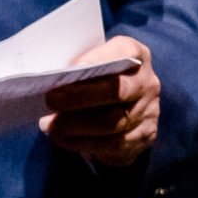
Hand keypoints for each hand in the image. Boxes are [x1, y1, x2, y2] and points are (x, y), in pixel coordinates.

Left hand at [40, 35, 158, 168]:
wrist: (129, 105)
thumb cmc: (102, 77)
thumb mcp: (97, 62)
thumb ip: (83, 65)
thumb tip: (52, 76)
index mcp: (137, 55)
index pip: (124, 51)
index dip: (98, 58)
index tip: (70, 68)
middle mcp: (147, 83)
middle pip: (116, 91)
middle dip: (79, 97)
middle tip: (50, 100)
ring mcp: (148, 112)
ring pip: (113, 123)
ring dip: (75, 126)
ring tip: (48, 125)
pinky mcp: (144, 138)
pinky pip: (113, 146)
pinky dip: (82, 143)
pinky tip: (62, 138)